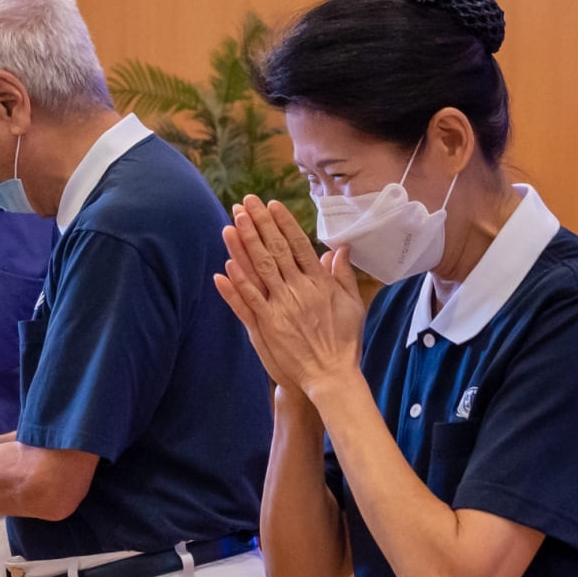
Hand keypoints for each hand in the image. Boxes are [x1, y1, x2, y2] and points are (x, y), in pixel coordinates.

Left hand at [215, 197, 366, 400]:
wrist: (331, 375)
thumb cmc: (344, 341)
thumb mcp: (352, 304)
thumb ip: (343, 274)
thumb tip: (340, 249)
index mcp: (319, 282)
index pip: (297, 245)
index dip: (282, 223)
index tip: (271, 205)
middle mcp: (299, 290)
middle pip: (275, 250)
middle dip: (259, 224)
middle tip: (246, 201)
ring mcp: (282, 307)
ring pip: (260, 269)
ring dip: (245, 244)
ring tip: (233, 221)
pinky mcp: (268, 326)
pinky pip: (249, 300)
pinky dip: (237, 283)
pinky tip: (226, 264)